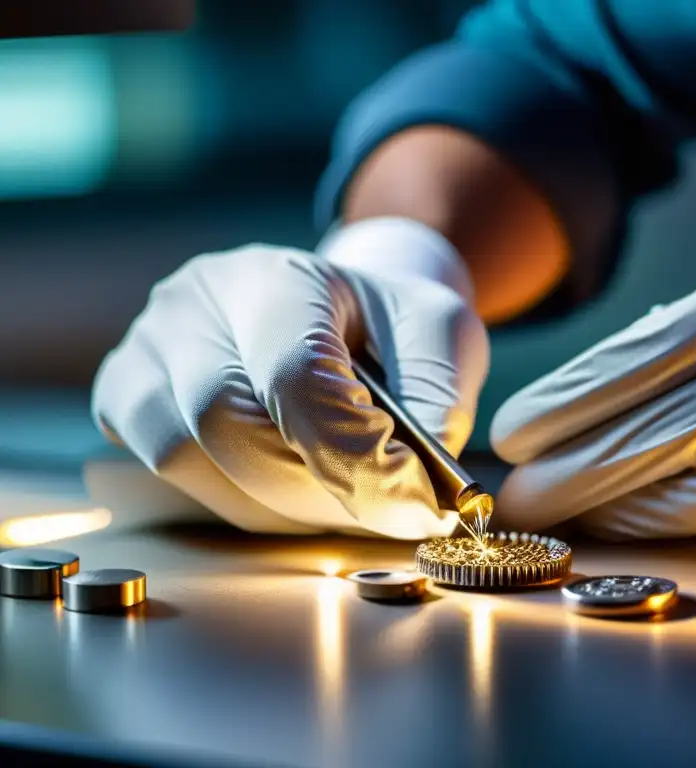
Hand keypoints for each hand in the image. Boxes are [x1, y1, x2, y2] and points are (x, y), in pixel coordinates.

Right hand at [92, 219, 488, 538]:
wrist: (342, 306)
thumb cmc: (391, 325)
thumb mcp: (443, 340)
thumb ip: (438, 406)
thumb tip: (415, 493)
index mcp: (280, 279)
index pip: (294, 379)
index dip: (355, 458)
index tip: (417, 504)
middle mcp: (196, 302)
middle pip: (226, 425)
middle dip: (316, 491)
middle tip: (382, 507)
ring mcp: (148, 343)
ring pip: (185, 457)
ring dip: (274, 503)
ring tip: (337, 490)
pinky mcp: (126, 389)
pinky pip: (164, 468)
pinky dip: (234, 495)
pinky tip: (287, 478)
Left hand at [490, 234, 695, 538]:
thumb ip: (688, 338)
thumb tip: (574, 400)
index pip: (659, 342)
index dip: (576, 392)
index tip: (514, 430)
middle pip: (673, 403)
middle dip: (577, 452)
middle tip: (514, 484)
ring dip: (613, 490)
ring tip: (552, 506)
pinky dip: (673, 512)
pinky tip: (622, 517)